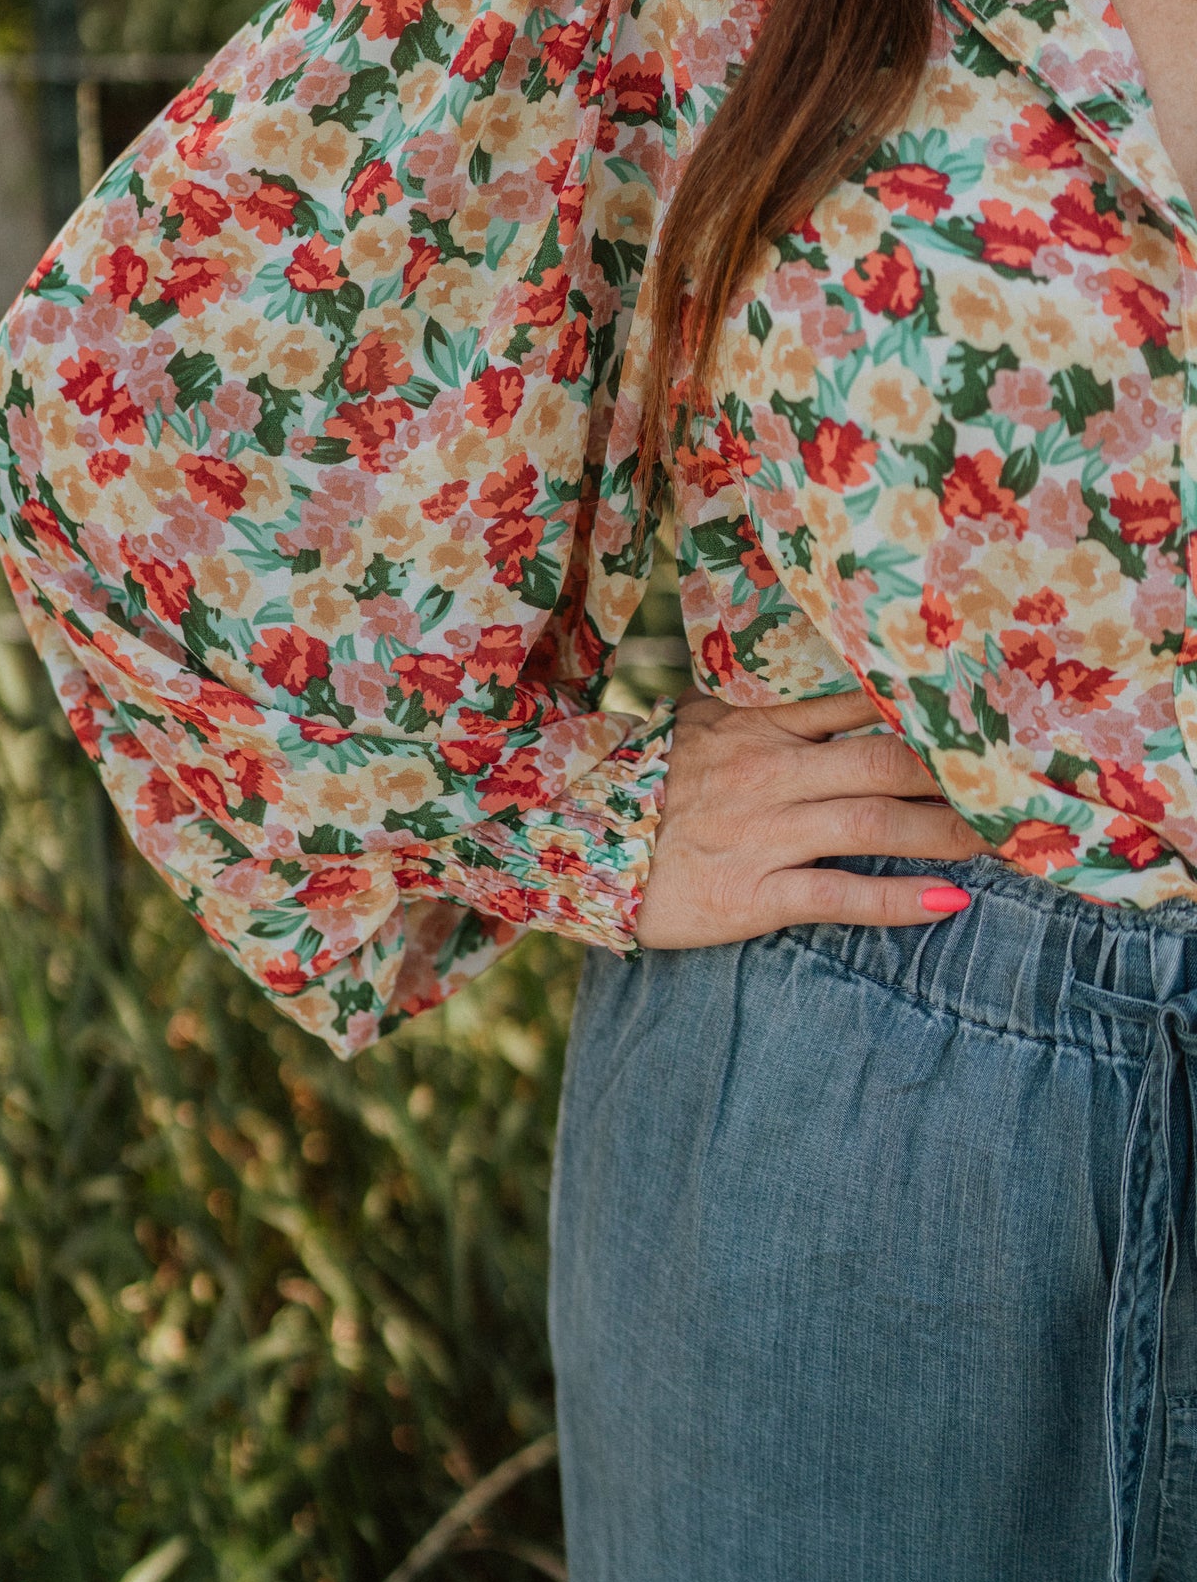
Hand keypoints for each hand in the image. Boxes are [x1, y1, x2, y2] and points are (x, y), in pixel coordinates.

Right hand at [634, 685, 987, 948]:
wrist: (570, 844)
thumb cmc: (641, 784)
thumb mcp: (694, 723)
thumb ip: (751, 704)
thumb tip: (806, 679)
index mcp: (757, 724)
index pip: (860, 704)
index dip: (925, 713)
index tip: (979, 719)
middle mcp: (769, 770)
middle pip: (884, 761)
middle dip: (955, 775)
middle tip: (1011, 785)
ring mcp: (763, 832)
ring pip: (874, 822)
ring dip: (946, 832)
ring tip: (1000, 841)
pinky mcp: (751, 893)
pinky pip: (837, 894)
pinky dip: (897, 899)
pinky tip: (947, 903)